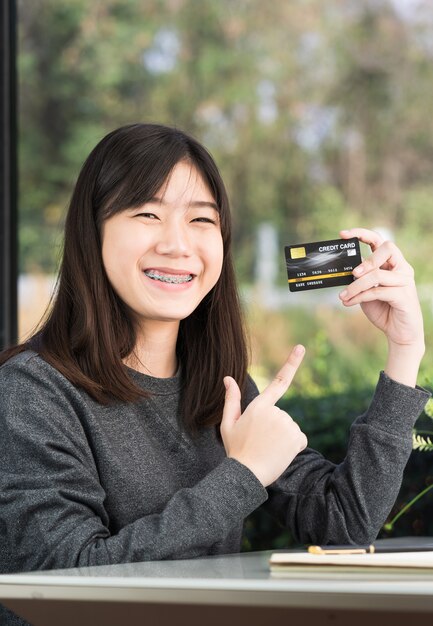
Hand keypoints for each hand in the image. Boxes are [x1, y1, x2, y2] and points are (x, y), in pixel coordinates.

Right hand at [220, 345, 307, 486]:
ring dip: (283, 438)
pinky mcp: (296, 437)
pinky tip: (279, 454)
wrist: (245, 474)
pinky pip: (299, 439)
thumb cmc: (235, 450)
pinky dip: (293, 447)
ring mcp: (287, 424)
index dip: (291, 363)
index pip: (279, 381)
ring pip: (291, 428)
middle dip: (275, 428)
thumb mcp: (228, 424)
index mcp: (259, 406)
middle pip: (282, 415)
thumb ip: (231, 399)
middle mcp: (276, 412)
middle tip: (261, 442)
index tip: (300, 348)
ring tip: (269, 449)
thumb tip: (228, 377)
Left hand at [339, 228, 424, 385]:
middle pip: (387, 248)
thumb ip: (359, 279)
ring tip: (343, 296)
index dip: (362, 234)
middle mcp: (401, 268)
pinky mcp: (404, 296)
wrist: (398, 332)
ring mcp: (405, 281)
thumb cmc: (383, 309)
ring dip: (356, 285)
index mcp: (392, 263)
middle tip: (353, 272)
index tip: (343, 234)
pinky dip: (360, 296)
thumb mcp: (366, 290)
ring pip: (378, 274)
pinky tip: (349, 302)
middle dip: (367, 259)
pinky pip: (378, 291)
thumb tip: (342, 271)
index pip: (380, 241)